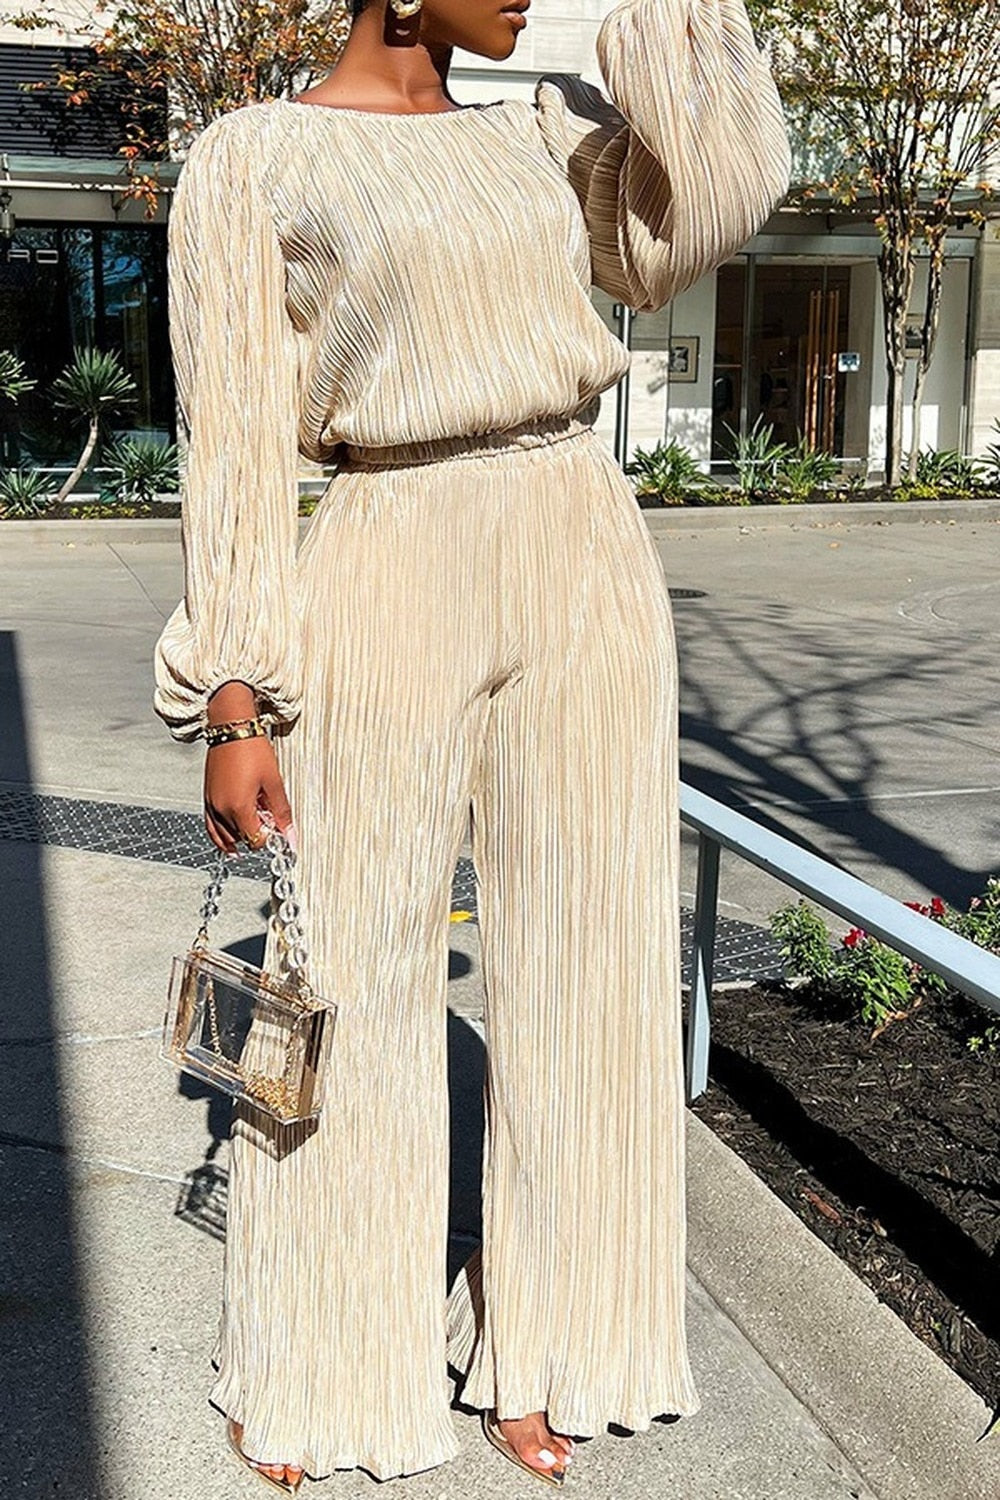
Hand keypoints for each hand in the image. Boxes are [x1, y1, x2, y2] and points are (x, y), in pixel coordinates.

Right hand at [203, 733, 294, 854]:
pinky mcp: (207, 798)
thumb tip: (291, 836)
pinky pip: (211, 827)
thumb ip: (282, 812)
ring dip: (240, 835)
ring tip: (254, 823)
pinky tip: (231, 841)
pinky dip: (221, 836)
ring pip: (224, 837)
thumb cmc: (252, 750)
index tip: (277, 825)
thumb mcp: (274, 782)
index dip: (269, 837)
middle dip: (256, 833)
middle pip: (241, 839)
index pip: (255, 840)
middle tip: (267, 816)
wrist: (232, 729)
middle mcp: (221, 810)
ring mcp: (211, 805)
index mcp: (238, 808)